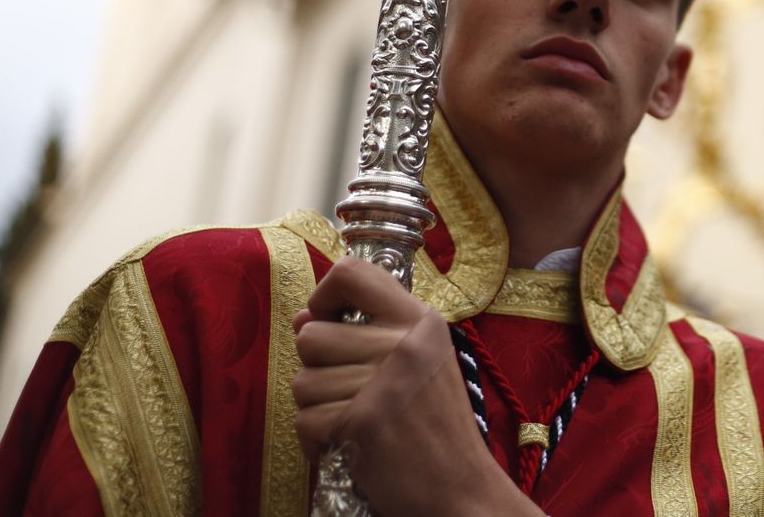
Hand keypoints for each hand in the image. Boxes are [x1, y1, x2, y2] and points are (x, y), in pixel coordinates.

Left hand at [292, 256, 540, 515]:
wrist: (462, 491)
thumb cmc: (434, 429)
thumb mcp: (418, 364)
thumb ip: (367, 334)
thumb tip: (302, 319)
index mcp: (420, 321)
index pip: (352, 272)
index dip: (324, 296)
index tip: (332, 322)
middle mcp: (405, 343)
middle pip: (311, 335)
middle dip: (318, 371)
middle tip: (354, 394)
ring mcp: (386, 381)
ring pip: (301, 381)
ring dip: (318, 409)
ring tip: (356, 422)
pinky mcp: (365, 421)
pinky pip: (305, 421)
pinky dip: (317, 442)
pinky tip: (348, 447)